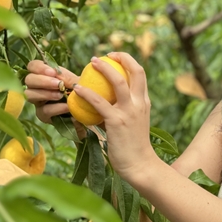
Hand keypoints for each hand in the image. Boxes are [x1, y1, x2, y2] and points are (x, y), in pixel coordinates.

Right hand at [24, 60, 79, 122]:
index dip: (39, 67)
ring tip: (61, 95)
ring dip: (46, 94)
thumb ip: (66, 77)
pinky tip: (67, 106)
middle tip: (58, 84)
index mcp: (44, 74)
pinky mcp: (42, 115)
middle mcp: (37, 87)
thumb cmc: (80, 91)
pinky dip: (56, 108)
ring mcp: (38, 101)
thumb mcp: (76, 82)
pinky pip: (43, 110)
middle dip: (43, 81)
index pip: (32, 66)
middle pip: (29, 80)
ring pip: (30, 95)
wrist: (87, 108)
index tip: (53, 72)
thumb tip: (56, 72)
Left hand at [73, 52, 156, 180]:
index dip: (128, 61)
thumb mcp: (133, 123)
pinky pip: (99, 102)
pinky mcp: (117, 122)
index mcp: (144, 102)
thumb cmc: (133, 147)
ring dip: (104, 69)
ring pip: (118, 82)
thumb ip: (123, 110)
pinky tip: (77, 89)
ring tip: (91, 62)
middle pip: (135, 71)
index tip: (114, 57)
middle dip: (121, 57)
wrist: (140, 166)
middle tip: (103, 55)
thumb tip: (104, 101)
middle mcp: (139, 103)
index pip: (140, 74)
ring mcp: (129, 112)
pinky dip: (87, 93)